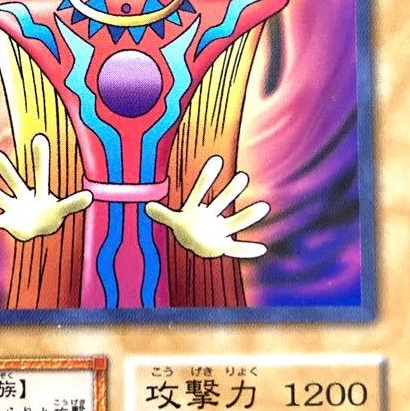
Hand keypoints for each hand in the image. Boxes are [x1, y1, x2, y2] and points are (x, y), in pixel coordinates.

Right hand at [0, 133, 92, 241]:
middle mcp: (23, 196)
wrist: (36, 229)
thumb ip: (73, 203)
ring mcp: (13, 208)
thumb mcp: (61, 209)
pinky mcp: (7, 222)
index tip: (39, 138)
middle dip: (7, 170)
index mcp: (39, 191)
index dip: (41, 158)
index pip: (41, 173)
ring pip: (1, 198)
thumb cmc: (49, 215)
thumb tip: (91, 196)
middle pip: (15, 181)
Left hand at [145, 155, 268, 259]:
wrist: (196, 244)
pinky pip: (237, 249)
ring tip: (264, 207)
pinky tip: (261, 249)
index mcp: (198, 209)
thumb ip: (163, 214)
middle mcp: (212, 217)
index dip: (207, 177)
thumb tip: (146, 206)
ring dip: (248, 216)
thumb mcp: (174, 222)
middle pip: (222, 201)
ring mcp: (219, 230)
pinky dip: (248, 250)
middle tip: (242, 176)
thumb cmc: (188, 229)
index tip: (217, 160)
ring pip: (235, 222)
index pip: (201, 190)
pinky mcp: (223, 245)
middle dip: (231, 191)